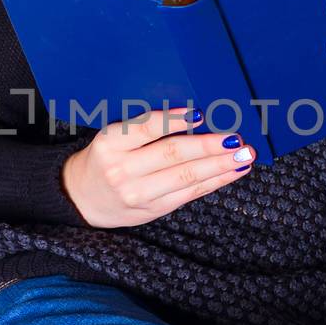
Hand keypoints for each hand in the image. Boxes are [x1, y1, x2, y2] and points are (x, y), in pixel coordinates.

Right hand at [62, 107, 256, 227]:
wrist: (82, 197)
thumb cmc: (105, 158)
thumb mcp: (113, 136)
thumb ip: (144, 127)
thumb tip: (194, 115)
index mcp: (110, 143)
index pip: (144, 128)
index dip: (172, 121)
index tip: (199, 114)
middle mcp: (122, 170)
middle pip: (171, 155)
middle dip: (208, 146)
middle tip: (237, 139)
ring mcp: (138, 193)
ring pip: (185, 177)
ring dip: (219, 166)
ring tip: (243, 156)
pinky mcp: (153, 210)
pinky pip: (189, 194)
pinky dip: (214, 182)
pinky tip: (232, 172)